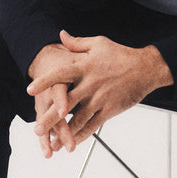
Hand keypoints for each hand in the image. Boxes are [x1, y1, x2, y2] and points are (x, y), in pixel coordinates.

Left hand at [27, 30, 172, 147]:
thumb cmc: (121, 55)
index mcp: (85, 66)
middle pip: (66, 103)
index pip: (61, 74)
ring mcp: (100, 99)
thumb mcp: (99, 44)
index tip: (30, 90)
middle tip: (36, 128)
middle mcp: (91, 84)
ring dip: (64, 132)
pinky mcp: (110, 110)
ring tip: (52, 142)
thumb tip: (60, 35)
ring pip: (78, 119)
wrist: (146, 68)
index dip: (45, 82)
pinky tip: (71, 142)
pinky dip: (81, 135)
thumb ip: (76, 43)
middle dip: (50, 118)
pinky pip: (93, 125)